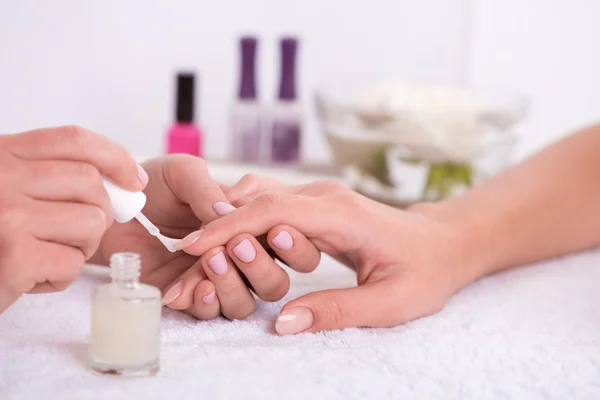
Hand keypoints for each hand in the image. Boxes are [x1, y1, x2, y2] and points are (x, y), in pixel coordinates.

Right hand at [0, 125, 144, 313]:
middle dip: (99, 213)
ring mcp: (7, 215)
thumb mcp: (7, 190)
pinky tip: (31, 278)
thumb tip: (125, 182)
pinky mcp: (14, 256)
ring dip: (82, 247)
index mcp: (1, 154)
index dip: (115, 157)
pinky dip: (61, 278)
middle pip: (91, 183)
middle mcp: (1, 177)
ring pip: (91, 223)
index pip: (74, 139)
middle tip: (77, 233)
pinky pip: (73, 263)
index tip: (135, 180)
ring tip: (48, 255)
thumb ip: (50, 177)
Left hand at [97, 157, 319, 320]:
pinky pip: (206, 314)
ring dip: (231, 287)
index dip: (284, 243)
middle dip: (260, 270)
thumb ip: (206, 190)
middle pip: (272, 283)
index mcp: (246, 226)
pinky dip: (201, 303)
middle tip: (235, 246)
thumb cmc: (152, 185)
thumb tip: (227, 215)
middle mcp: (236, 258)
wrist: (112, 207)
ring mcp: (212, 281)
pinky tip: (188, 288)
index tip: (270, 229)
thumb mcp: (182, 173)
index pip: (279, 244)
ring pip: (243, 304)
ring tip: (210, 263)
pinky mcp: (186, 298)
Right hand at [179, 181, 474, 334]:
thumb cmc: (423, 271)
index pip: (273, 211)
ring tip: (193, 267)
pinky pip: (267, 212)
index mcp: (342, 213)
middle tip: (181, 272)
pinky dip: (238, 228)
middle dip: (213, 235)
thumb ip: (337, 310)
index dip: (229, 227)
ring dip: (222, 231)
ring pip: (255, 203)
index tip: (192, 250)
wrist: (442, 244)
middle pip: (254, 204)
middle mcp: (323, 197)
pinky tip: (221, 251)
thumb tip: (284, 324)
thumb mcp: (390, 302)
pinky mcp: (312, 207)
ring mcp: (316, 198)